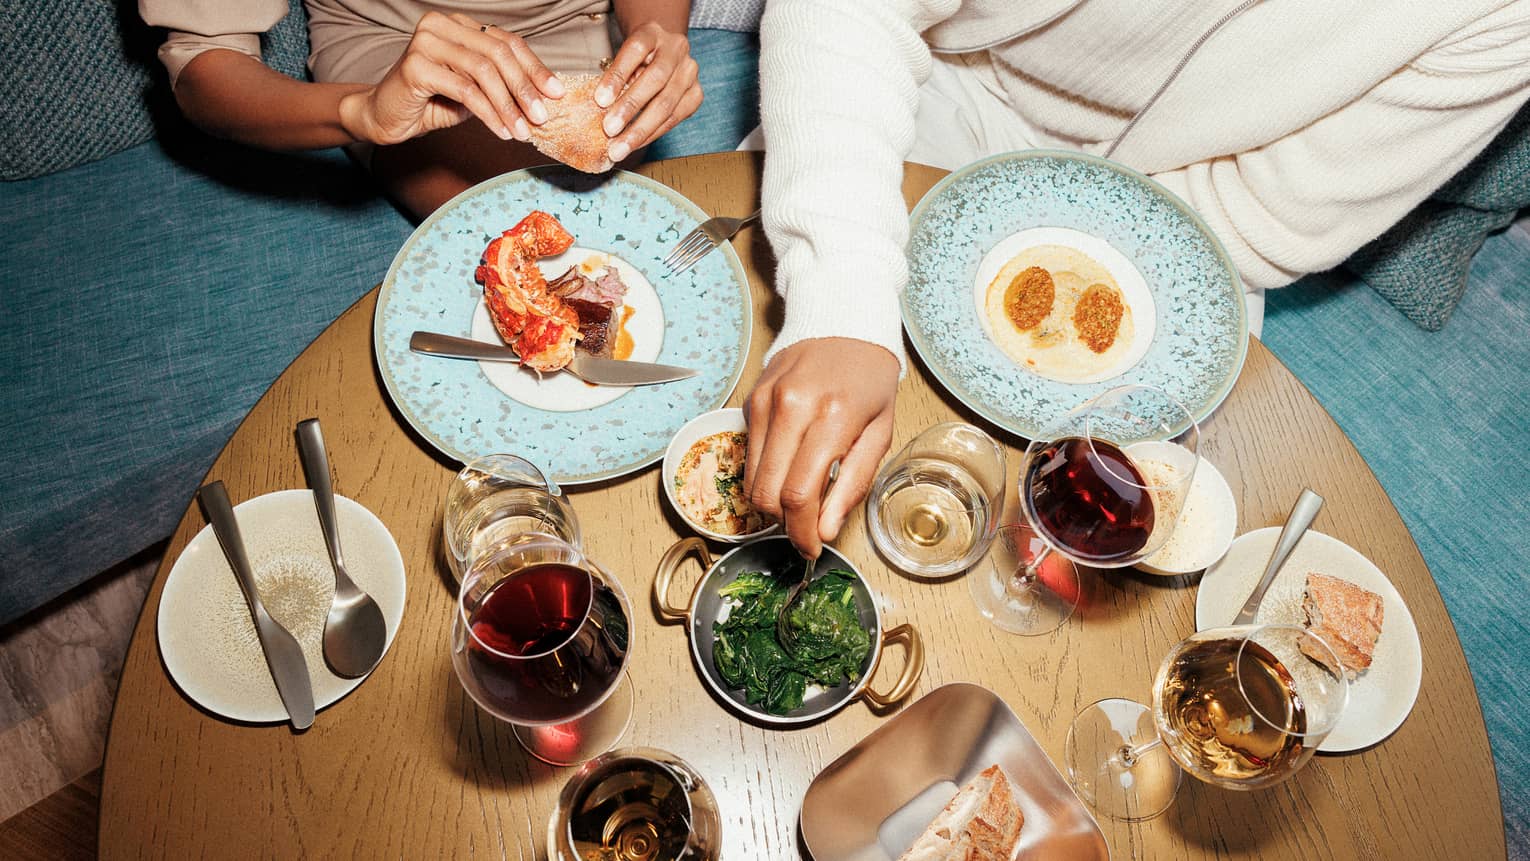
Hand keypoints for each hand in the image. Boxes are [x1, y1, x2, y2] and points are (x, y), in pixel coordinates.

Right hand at [339, 12, 564, 145]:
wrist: (386, 116)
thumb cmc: (433, 102)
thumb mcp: (474, 90)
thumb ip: (502, 85)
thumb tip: (546, 96)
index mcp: (459, 25)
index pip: (506, 41)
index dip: (534, 67)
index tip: (557, 93)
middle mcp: (442, 25)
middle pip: (498, 53)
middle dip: (525, 88)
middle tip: (542, 117)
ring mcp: (426, 41)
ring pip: (483, 71)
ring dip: (508, 105)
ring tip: (523, 131)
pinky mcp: (415, 65)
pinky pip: (465, 91)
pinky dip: (489, 114)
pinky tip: (501, 131)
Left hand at [594, 21, 701, 161]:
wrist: (663, 52)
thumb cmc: (636, 58)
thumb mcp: (623, 57)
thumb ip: (617, 75)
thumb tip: (601, 106)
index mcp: (653, 32)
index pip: (635, 50)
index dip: (617, 75)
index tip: (600, 100)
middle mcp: (676, 49)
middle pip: (655, 79)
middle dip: (630, 108)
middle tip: (609, 130)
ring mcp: (690, 71)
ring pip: (667, 104)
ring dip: (641, 129)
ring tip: (620, 147)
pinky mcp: (697, 93)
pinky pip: (674, 118)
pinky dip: (653, 134)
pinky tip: (635, 144)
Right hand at [744, 339, 899, 557]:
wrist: (843, 325)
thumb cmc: (869, 380)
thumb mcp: (879, 433)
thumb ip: (851, 485)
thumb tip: (825, 531)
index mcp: (832, 417)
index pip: (799, 494)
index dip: (802, 533)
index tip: (811, 549)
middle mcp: (791, 407)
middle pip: (767, 493)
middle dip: (785, 523)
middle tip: (806, 528)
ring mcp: (765, 402)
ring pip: (752, 479)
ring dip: (772, 501)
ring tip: (800, 495)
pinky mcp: (751, 400)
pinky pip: (749, 455)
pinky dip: (766, 472)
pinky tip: (789, 463)